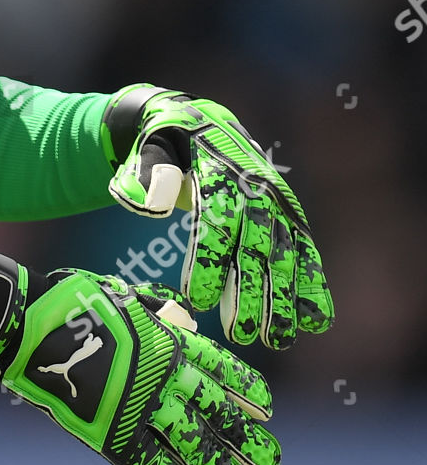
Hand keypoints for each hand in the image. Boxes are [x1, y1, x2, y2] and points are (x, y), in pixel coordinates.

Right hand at [0, 242, 279, 464]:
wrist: (28, 320)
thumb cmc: (70, 301)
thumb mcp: (122, 294)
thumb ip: (156, 308)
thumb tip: (184, 317)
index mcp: (166, 340)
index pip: (220, 370)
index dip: (246, 392)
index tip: (266, 411)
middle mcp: (163, 376)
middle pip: (219, 416)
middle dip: (247, 445)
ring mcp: (140, 407)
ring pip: (195, 448)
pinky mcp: (112, 433)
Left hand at [102, 83, 334, 348]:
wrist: (202, 123)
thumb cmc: (168, 142)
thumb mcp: (150, 147)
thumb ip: (147, 174)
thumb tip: (152, 206)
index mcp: (218, 170)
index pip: (215, 221)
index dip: (206, 261)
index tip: (196, 300)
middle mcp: (254, 188)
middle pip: (254, 245)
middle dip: (250, 293)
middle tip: (240, 336)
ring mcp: (276, 202)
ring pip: (283, 254)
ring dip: (284, 298)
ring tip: (278, 340)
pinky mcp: (287, 214)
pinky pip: (303, 251)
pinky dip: (313, 284)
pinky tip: (317, 320)